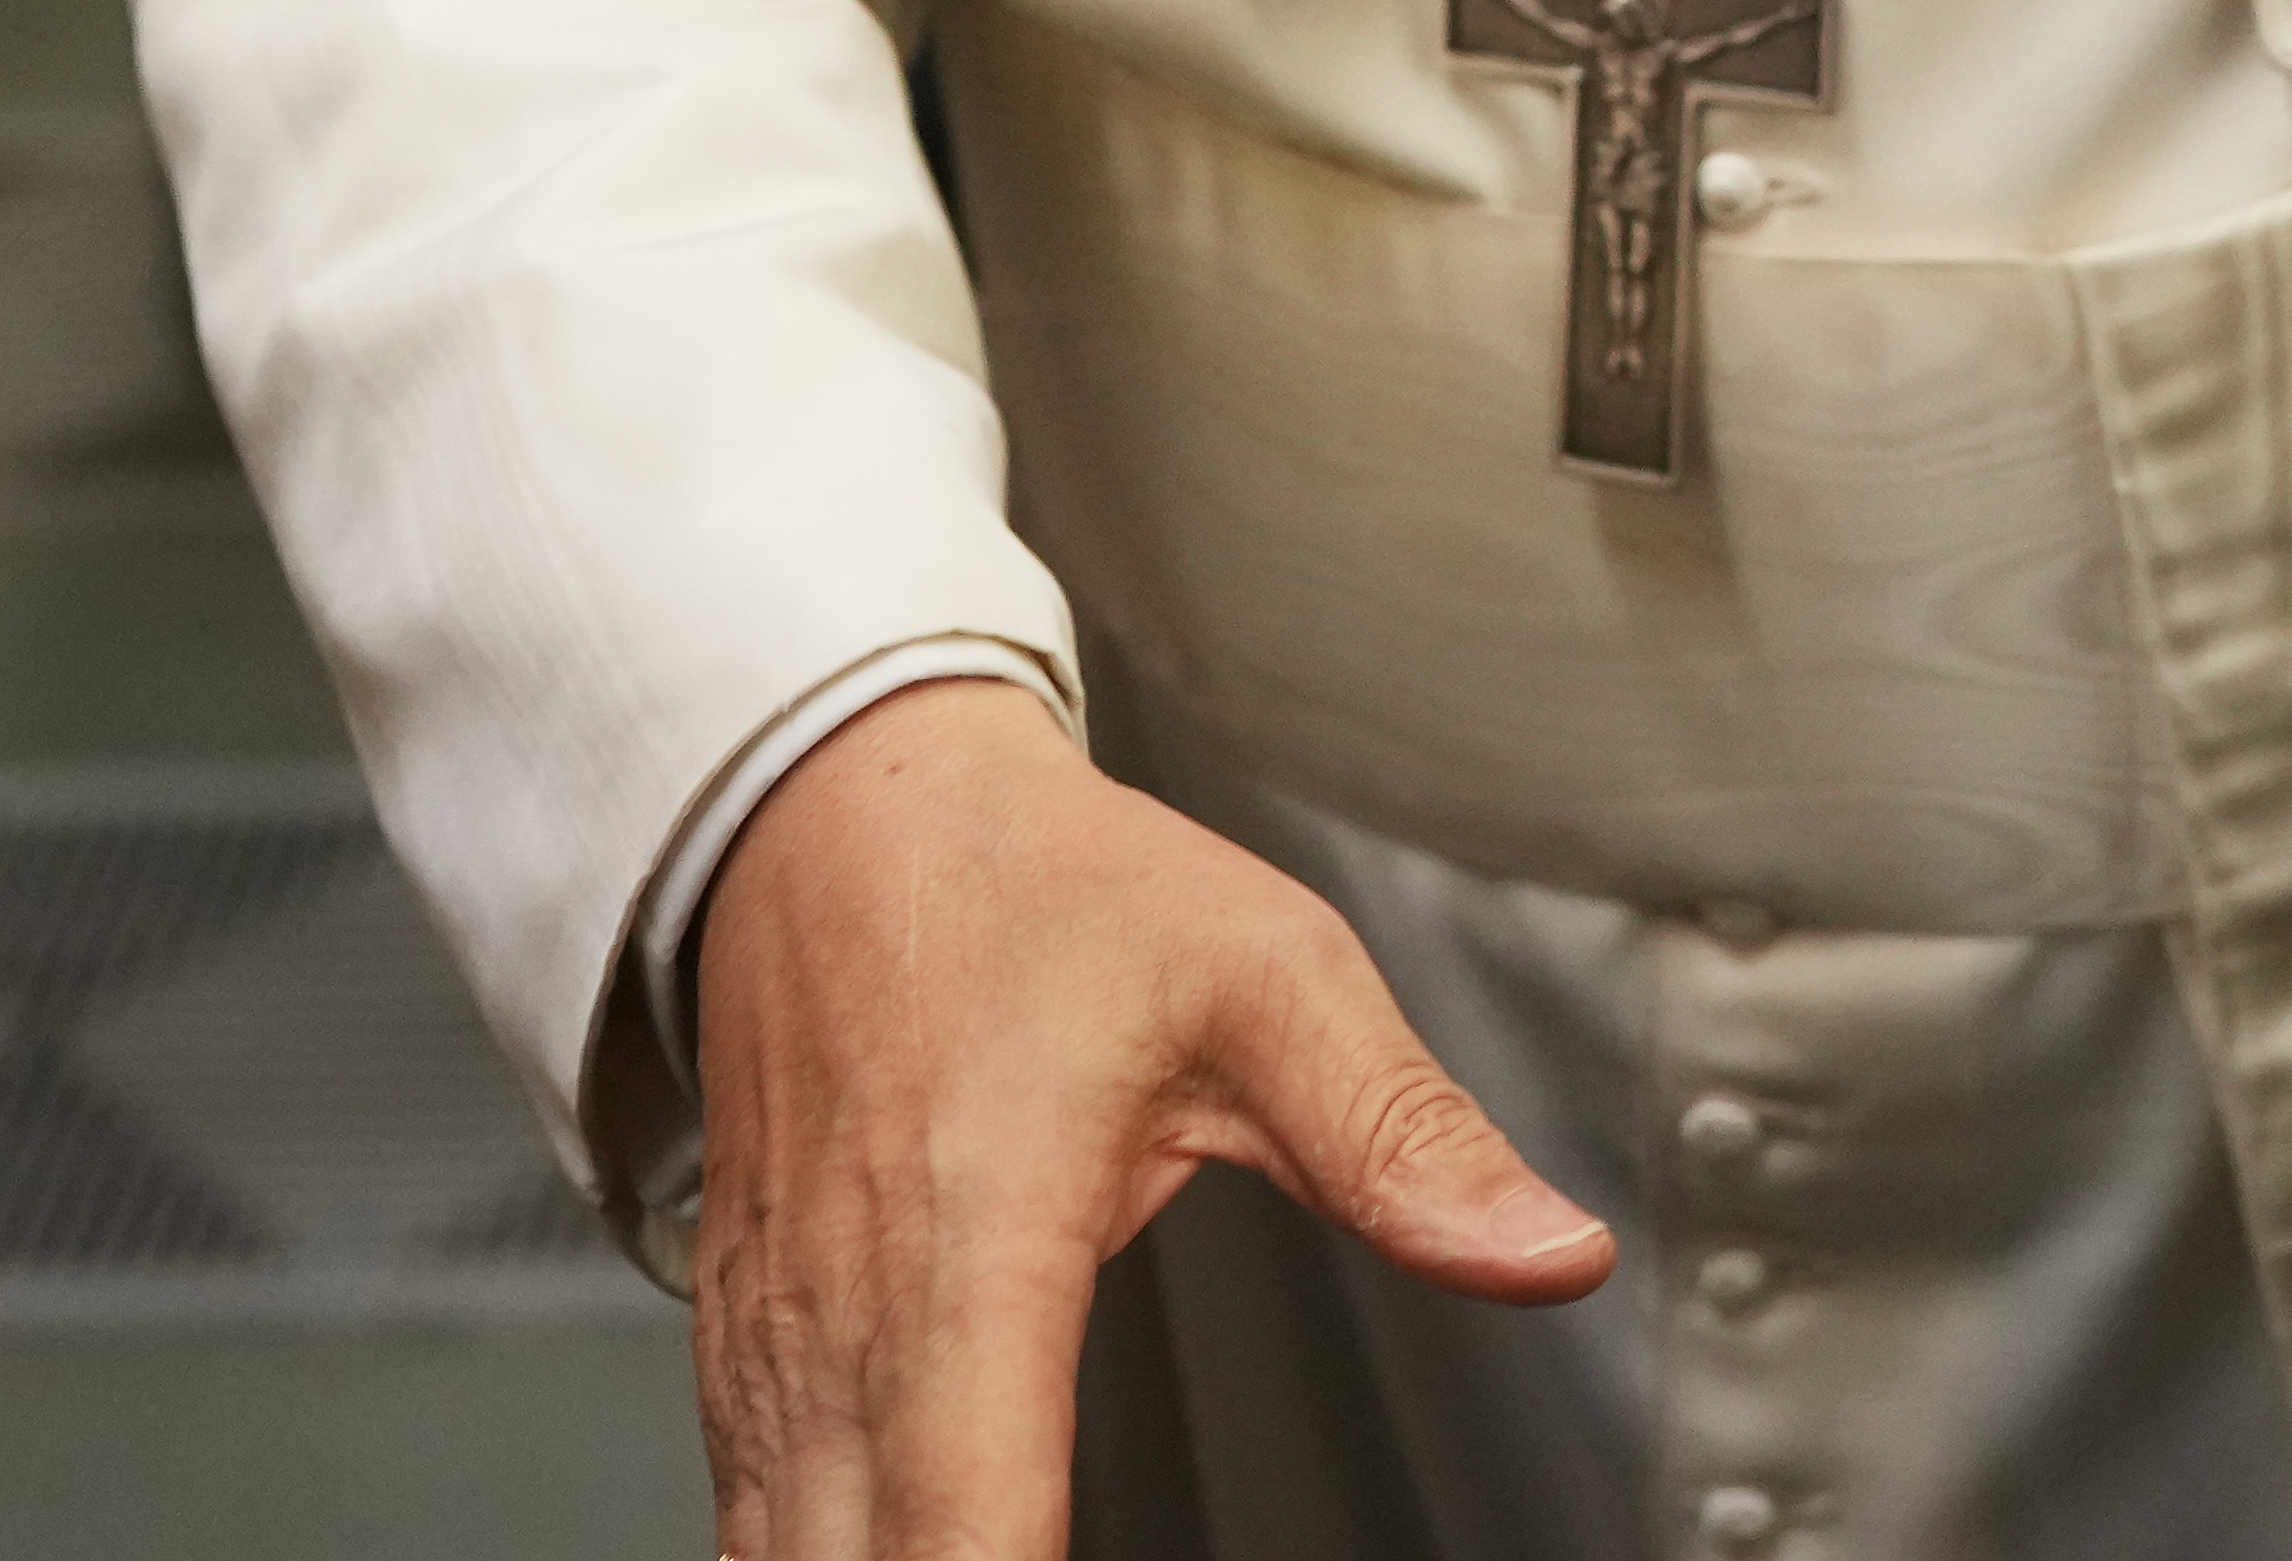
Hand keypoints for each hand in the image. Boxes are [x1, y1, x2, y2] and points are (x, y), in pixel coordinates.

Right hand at [692, 681, 1600, 1555]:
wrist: (835, 803)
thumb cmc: (1038, 889)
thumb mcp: (1262, 972)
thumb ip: (1401, 1134)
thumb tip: (1553, 1253)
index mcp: (972, 1241)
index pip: (971, 1526)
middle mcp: (845, 1319)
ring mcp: (771, 1347)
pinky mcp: (738, 1356)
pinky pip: (757, 1520)